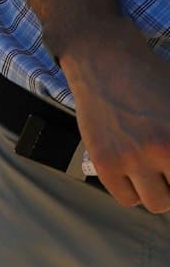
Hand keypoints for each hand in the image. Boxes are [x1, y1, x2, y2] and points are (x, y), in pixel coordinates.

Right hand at [60, 22, 169, 212]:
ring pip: (155, 203)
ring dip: (159, 192)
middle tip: (169, 171)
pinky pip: (125, 198)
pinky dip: (134, 191)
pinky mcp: (104, 162)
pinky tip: (135, 174)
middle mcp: (159, 148)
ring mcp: (130, 158)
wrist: (106, 63)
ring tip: (156, 176)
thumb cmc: (152, 79)